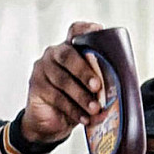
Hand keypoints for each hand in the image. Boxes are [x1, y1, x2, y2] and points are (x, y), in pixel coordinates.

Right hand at [21, 21, 104, 144]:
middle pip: (67, 55)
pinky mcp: (35, 86)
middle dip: (84, 71)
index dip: (86, 29)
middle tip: (97, 86)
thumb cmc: (74, 101)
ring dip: (81, 96)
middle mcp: (53, 54)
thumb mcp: (88, 89)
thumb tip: (117, 93)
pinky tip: (84, 117)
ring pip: (63, 80)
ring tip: (94, 108)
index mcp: (69, 48)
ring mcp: (42, 69)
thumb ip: (99, 83)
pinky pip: (56, 97)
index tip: (99, 31)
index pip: (75, 31)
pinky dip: (73, 109)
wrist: (50, 123)